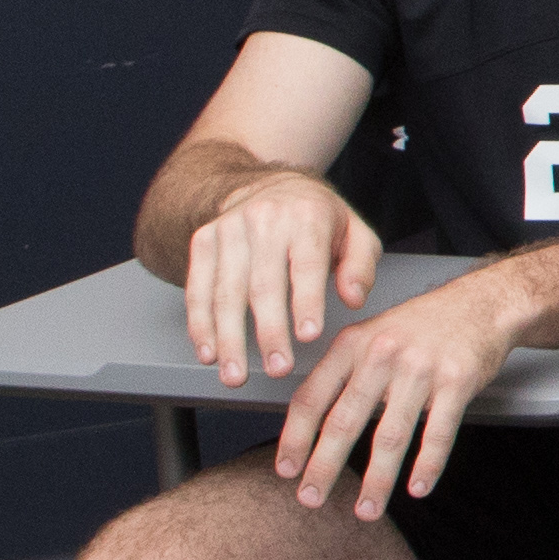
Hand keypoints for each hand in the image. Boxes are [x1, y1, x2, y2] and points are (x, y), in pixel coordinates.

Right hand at [181, 168, 380, 386]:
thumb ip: (360, 266)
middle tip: (277, 368)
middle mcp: (264, 220)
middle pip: (263, 284)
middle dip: (269, 332)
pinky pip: (197, 288)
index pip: (305, 265)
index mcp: (307, 217)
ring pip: (225, 292)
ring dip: (229, 338)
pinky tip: (209, 352)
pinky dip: (200, 324)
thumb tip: (354, 299)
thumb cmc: (318, 218)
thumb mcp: (354, 232)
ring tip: (235, 374)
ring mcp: (229, 230)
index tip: (308, 336)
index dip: (306, 302)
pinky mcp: (203, 241)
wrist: (268, 185)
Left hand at [268, 280, 518, 518]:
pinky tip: (417, 487)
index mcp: (352, 344)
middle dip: (324, 467)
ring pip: (391, 435)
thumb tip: (309, 423)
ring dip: (377, 480)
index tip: (287, 469)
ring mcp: (421, 369)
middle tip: (311, 498)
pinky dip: (428, 465)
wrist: (482, 303)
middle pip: (345, 421)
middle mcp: (382, 354)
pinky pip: (439, 433)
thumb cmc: (423, 324)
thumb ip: (342, 371)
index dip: (295, 437)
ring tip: (366, 509)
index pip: (312, 397)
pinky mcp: (457, 382)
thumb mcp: (371, 333)